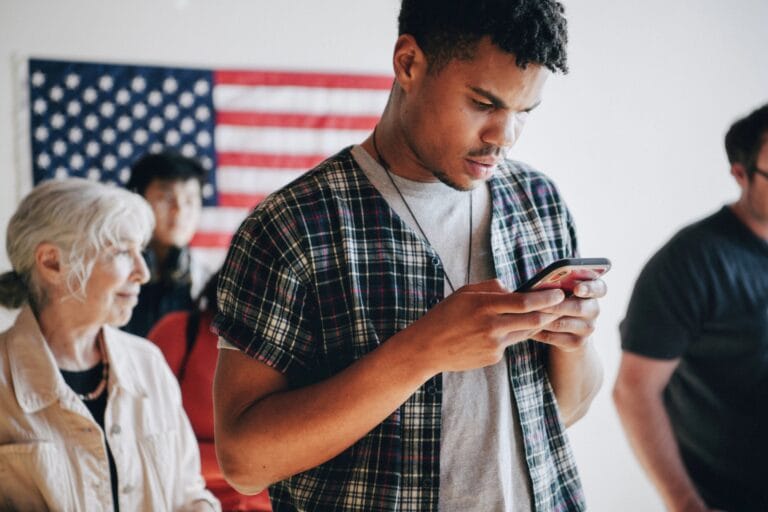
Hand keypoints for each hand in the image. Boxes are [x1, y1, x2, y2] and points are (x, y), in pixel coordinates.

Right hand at [405, 279, 564, 372]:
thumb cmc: (445, 315)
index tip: (558, 293)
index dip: (546, 298)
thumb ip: (491, 287)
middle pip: (533, 320)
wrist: (427, 348)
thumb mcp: (464, 292)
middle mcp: (492, 326)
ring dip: (534, 324)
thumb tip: (513, 288)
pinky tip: (495, 333)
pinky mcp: (493, 357)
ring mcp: (494, 344)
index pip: (525, 301)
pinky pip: (509, 343)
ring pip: (525, 332)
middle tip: (561, 306)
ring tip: (539, 315)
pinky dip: (509, 336)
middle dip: (551, 312)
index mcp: (485, 305)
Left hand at [530, 278, 605, 350]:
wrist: (568, 331)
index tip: (577, 289)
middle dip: (555, 305)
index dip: (589, 288)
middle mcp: (594, 310)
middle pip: (578, 307)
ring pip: (562, 323)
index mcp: (594, 291)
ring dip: (542, 318)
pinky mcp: (576, 343)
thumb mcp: (563, 290)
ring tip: (525, 314)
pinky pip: (554, 337)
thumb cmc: (560, 300)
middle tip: (538, 302)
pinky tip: (524, 327)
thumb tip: (541, 278)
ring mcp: (587, 328)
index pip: (599, 288)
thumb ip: (558, 282)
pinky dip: (538, 332)